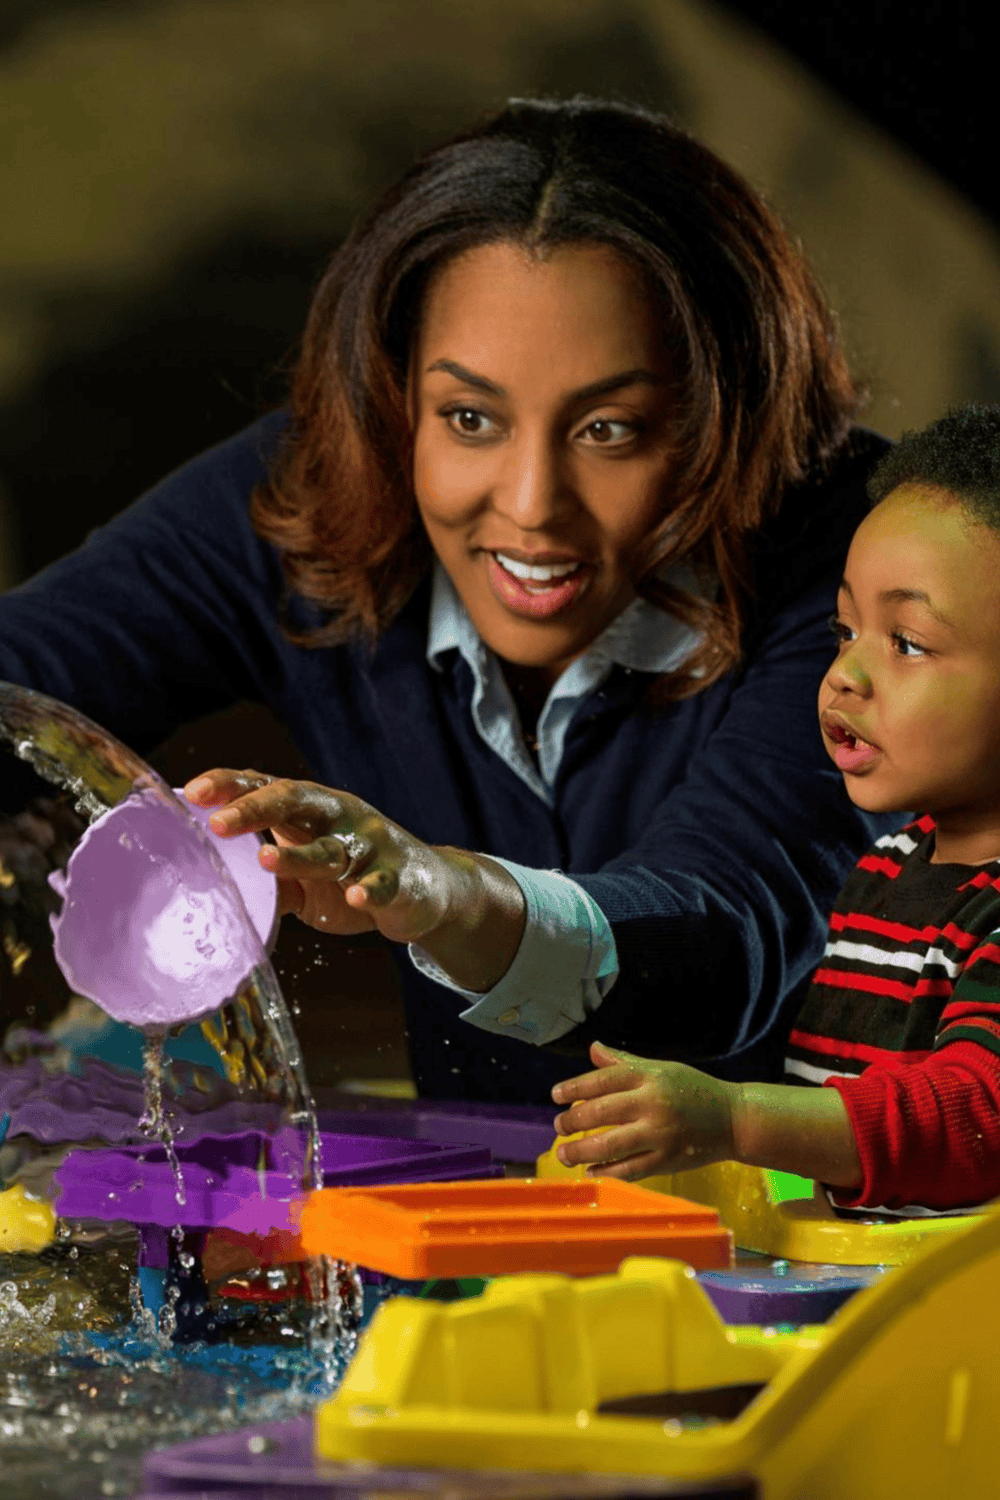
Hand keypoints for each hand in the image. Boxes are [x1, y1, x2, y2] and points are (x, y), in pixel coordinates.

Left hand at [183, 769, 524, 988]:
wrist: (427, 892)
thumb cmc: (353, 877)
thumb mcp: (303, 876)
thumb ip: (265, 877)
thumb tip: (209, 889)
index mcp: (311, 810)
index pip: (264, 786)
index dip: (228, 786)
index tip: (190, 793)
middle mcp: (338, 817)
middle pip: (295, 800)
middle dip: (255, 808)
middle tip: (218, 822)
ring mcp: (370, 847)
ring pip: (331, 848)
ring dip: (299, 854)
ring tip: (265, 859)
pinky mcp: (398, 879)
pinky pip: (382, 883)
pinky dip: (369, 889)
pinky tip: (355, 896)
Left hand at [550, 1040, 735, 1179]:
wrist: (733, 1119)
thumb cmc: (693, 1089)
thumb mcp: (661, 1069)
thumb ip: (624, 1062)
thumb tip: (593, 1048)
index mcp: (650, 1077)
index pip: (602, 1080)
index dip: (574, 1087)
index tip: (555, 1095)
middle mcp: (653, 1104)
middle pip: (601, 1112)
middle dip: (573, 1121)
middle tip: (558, 1126)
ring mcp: (660, 1135)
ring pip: (610, 1145)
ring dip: (581, 1151)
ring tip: (563, 1153)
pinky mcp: (667, 1161)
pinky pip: (629, 1169)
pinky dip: (606, 1171)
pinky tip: (591, 1170)